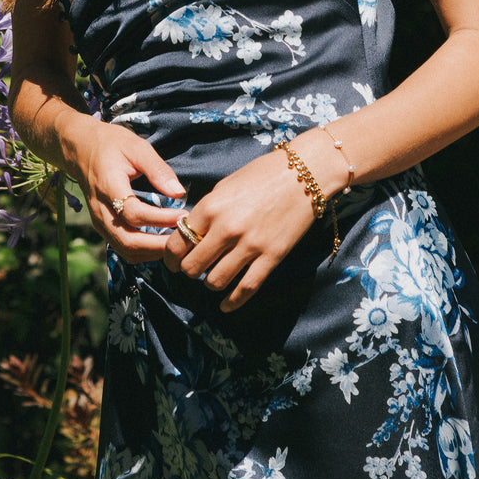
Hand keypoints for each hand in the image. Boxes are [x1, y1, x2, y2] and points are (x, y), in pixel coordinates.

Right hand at [75, 123, 185, 263]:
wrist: (81, 148)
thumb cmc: (112, 144)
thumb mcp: (137, 147)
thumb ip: (158, 170)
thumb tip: (179, 193)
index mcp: (108, 186)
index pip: (134, 213)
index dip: (160, 219)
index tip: (183, 216)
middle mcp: (101, 209)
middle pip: (128, 241)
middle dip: (158, 245)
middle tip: (184, 238)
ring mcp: (99, 221)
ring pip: (126, 250)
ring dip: (153, 252)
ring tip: (177, 242)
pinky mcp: (103, 227)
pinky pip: (123, 248)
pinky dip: (144, 252)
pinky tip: (162, 242)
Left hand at [161, 146, 321, 311]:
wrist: (306, 173)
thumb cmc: (264, 173)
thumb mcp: (226, 185)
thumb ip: (207, 210)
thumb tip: (191, 232)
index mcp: (211, 207)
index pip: (178, 243)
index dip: (172, 257)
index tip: (174, 262)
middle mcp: (227, 228)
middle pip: (193, 266)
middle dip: (189, 271)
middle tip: (194, 269)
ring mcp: (250, 244)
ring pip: (215, 281)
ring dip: (210, 284)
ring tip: (213, 278)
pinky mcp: (272, 256)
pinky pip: (246, 288)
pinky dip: (232, 302)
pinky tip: (226, 306)